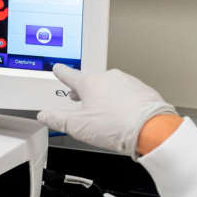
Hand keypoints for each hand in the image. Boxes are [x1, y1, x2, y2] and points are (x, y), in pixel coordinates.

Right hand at [38, 65, 178, 157]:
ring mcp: (127, 82)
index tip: (58, 68)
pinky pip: (127, 94)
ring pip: (110, 88)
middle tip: (80, 100)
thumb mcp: (77, 127)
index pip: (70, 75)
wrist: (151, 128)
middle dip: (85, 91)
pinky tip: (123, 116)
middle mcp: (109, 77)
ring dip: (105, 98)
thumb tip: (45, 115)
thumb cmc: (116, 126)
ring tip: (105, 116)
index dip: (62, 72)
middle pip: (91, 82)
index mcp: (90, 83)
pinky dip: (122, 102)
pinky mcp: (143, 90)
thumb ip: (58, 119)